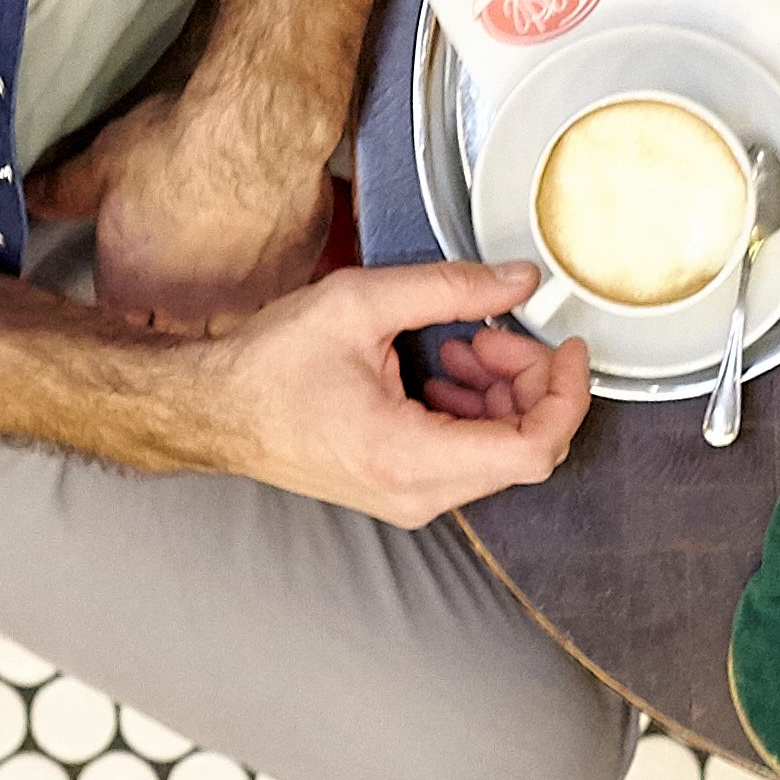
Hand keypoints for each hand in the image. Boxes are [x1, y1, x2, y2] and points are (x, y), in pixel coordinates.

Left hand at [32, 79, 333, 330]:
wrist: (253, 135)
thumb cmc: (177, 148)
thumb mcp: (100, 165)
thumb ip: (63, 191)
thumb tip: (32, 198)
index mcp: (132, 288)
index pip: (118, 329)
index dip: (122, 321)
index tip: (127, 309)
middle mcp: (185, 308)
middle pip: (174, 340)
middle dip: (169, 329)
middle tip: (175, 308)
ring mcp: (242, 302)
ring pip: (228, 332)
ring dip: (221, 321)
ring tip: (222, 302)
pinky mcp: (291, 280)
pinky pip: (279, 304)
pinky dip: (271, 296)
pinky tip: (269, 280)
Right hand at [205, 260, 589, 521]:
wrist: (213, 411)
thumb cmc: (271, 364)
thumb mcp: (361, 304)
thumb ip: (451, 289)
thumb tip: (520, 280)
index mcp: (412, 457)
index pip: (535, 448)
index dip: (567, 393)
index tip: (566, 344)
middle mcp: (418, 494)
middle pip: (525, 449)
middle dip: (526, 381)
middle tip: (489, 332)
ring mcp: (411, 499)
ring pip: (499, 454)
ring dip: (499, 393)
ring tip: (458, 343)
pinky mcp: (402, 490)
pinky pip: (468, 457)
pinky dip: (473, 410)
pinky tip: (440, 369)